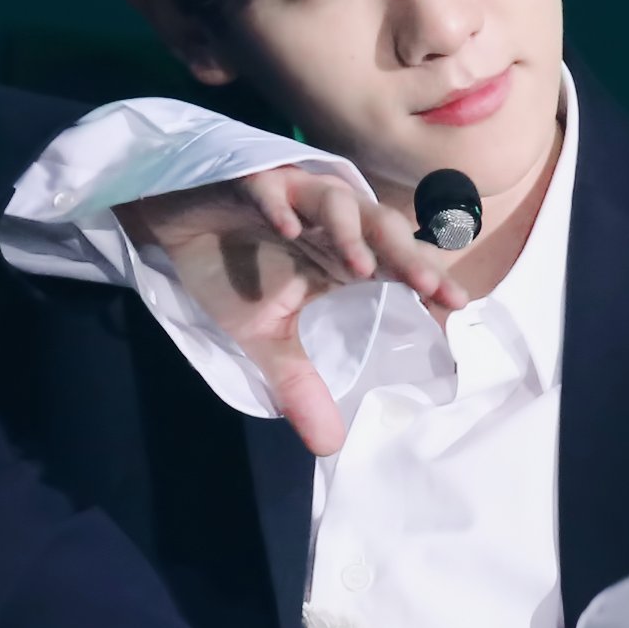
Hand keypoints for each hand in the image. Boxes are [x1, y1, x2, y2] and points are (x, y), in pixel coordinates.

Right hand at [113, 167, 467, 455]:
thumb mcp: (264, 338)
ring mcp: (292, 194)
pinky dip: (278, 204)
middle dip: (405, 254)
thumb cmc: (229, 269)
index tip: (457, 305)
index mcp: (341, 252)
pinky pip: (269, 187)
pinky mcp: (250, 180)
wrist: (172, 226)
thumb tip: (329, 447)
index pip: (395, 264)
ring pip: (336, 200)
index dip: (426, 279)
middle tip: (429, 286)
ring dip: (351, 231)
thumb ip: (299, 383)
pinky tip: (283, 223)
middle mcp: (328, 220)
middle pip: (380, 227)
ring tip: (361, 267)